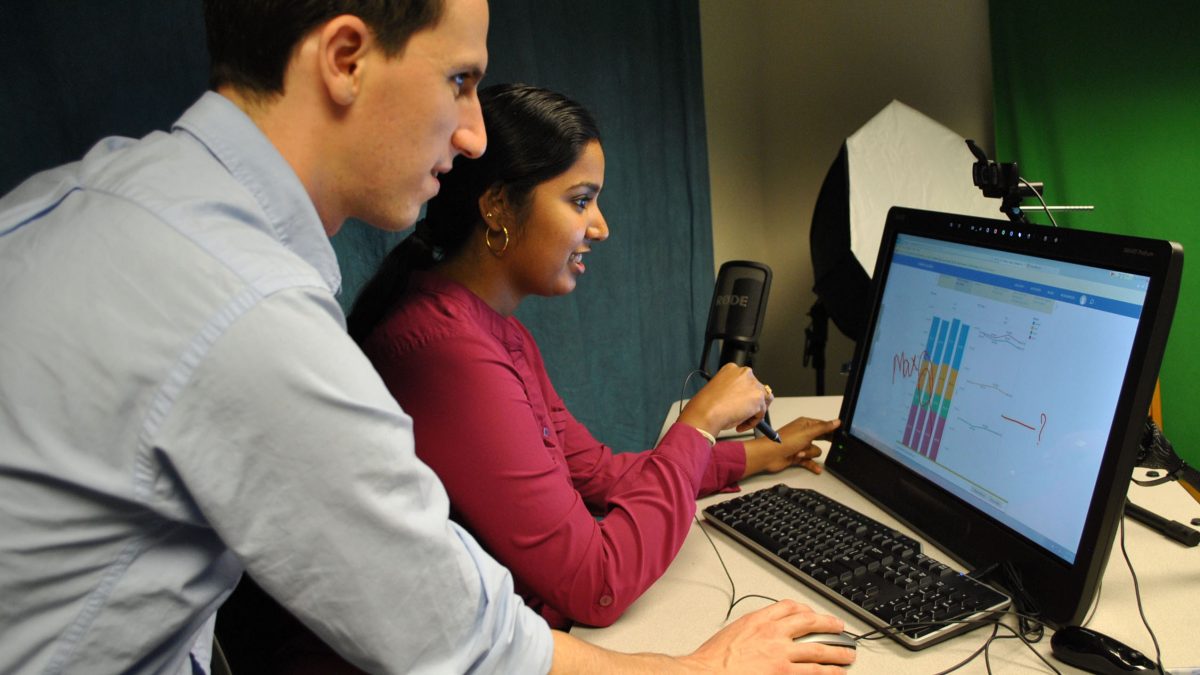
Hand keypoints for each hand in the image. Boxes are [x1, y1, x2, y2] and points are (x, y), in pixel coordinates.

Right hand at [677, 363, 769, 438]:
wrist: (706, 412)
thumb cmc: (706, 405)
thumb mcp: (718, 390)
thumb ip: (732, 391)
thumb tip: (739, 400)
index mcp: (732, 369)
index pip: (745, 380)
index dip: (743, 395)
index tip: (738, 403)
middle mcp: (744, 373)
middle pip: (756, 389)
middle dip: (750, 403)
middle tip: (741, 413)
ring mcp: (753, 384)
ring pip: (762, 400)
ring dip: (753, 412)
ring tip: (741, 420)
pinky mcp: (758, 397)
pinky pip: (761, 413)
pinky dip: (753, 422)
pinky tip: (740, 425)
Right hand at [681, 600, 855, 672]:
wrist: (706, 673)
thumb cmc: (713, 659)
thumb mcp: (732, 632)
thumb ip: (751, 629)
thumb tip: (760, 632)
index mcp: (758, 620)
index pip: (789, 606)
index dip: (805, 609)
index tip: (811, 613)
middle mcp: (773, 633)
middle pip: (809, 622)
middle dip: (828, 624)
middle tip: (839, 627)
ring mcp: (781, 654)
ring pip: (817, 648)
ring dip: (836, 651)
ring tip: (847, 653)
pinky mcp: (784, 673)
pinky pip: (813, 671)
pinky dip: (828, 672)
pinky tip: (837, 673)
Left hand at [743, 417, 840, 477]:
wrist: (769, 455)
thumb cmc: (783, 441)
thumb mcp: (807, 433)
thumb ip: (823, 428)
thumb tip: (836, 421)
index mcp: (805, 424)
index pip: (823, 426)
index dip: (831, 430)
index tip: (841, 434)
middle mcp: (803, 434)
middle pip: (821, 438)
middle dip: (823, 443)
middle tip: (835, 445)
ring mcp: (800, 446)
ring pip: (815, 451)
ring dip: (809, 454)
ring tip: (800, 453)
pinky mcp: (797, 456)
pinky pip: (809, 461)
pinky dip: (812, 465)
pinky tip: (817, 469)